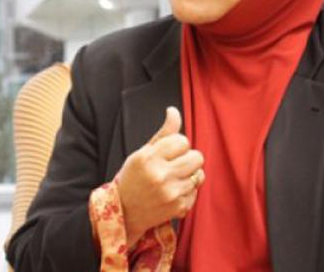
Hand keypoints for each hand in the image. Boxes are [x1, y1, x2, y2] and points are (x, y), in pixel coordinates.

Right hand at [116, 106, 204, 247]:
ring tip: (174, 178)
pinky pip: (196, 191)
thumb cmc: (134, 177)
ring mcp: (171, 194)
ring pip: (199, 174)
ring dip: (189, 174)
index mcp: (148, 158)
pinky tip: (174, 191)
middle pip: (197, 157)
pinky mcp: (179, 208)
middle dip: (188, 158)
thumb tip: (174, 110)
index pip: (182, 141)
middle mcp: (160, 176)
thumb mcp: (143, 152)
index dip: (177, 145)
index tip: (168, 152)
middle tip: (175, 164)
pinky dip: (188, 190)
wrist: (124, 213)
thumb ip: (163, 133)